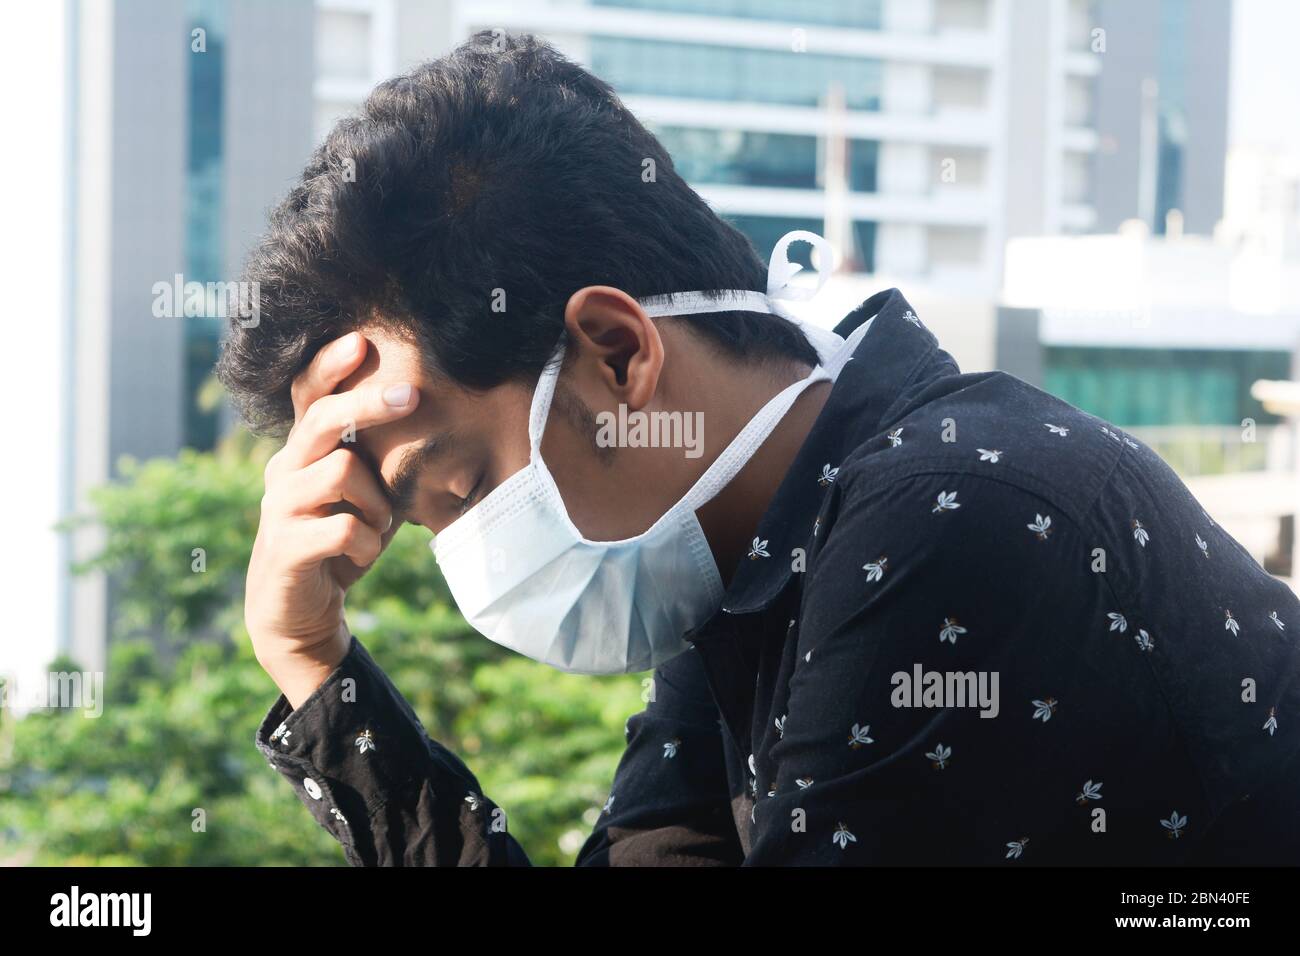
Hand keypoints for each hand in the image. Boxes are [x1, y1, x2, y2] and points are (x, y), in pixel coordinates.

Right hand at [245, 332, 418, 707]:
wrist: (297, 612)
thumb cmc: (339, 543)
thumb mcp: (365, 496)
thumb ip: (379, 461)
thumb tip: (431, 416)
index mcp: (302, 453)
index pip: (306, 396)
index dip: (330, 367)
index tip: (362, 341)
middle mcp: (283, 470)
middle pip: (321, 420)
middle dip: (367, 403)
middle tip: (411, 395)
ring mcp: (279, 507)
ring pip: (339, 471)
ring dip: (376, 501)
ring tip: (378, 526)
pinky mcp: (284, 547)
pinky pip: (343, 526)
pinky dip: (368, 542)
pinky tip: (364, 556)